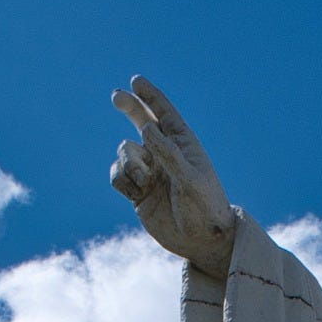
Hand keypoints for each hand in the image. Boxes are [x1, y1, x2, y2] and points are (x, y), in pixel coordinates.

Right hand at [110, 77, 236, 279]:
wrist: (201, 241)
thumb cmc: (204, 208)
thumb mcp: (190, 180)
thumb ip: (168, 154)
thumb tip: (146, 129)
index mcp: (183, 145)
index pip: (164, 114)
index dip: (150, 96)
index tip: (136, 81)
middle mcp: (165, 154)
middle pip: (141, 122)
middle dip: (130, 107)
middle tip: (117, 96)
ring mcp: (150, 172)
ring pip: (125, 152)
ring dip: (129, 163)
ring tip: (144, 181)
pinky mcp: (138, 191)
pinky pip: (118, 175)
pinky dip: (122, 180)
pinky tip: (136, 193)